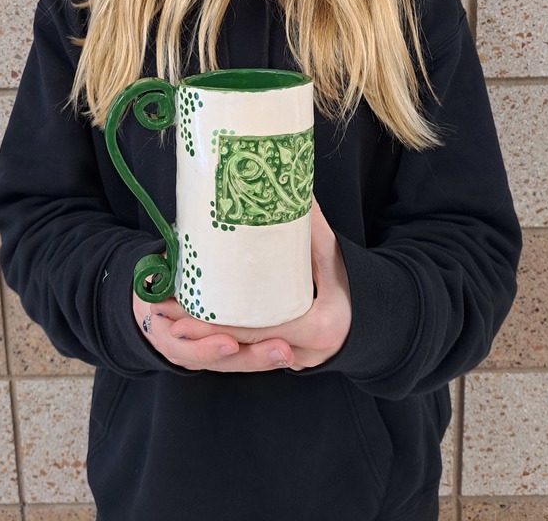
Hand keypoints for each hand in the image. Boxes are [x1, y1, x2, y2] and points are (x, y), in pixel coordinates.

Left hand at [133, 200, 351, 371]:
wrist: (379, 319)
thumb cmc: (361, 284)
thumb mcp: (336, 255)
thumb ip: (313, 226)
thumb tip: (294, 186)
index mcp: (321, 327)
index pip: (263, 328)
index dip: (223, 322)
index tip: (191, 311)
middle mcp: (306, 352)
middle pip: (245, 344)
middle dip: (203, 333)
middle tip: (168, 315)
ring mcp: (295, 360)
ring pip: (242, 353)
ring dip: (205, 341)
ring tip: (170, 321)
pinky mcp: (286, 359)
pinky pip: (249, 353)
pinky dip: (221, 342)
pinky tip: (194, 328)